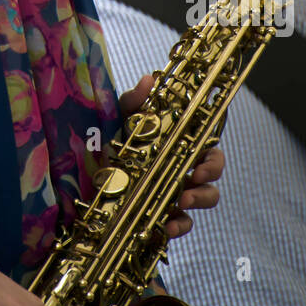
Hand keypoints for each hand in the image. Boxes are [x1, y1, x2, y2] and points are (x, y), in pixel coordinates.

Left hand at [118, 74, 224, 238]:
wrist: (93, 173)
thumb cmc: (116, 142)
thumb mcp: (123, 120)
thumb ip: (135, 100)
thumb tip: (148, 78)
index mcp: (181, 145)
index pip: (209, 150)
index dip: (213, 159)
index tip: (199, 167)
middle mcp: (184, 168)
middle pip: (212, 175)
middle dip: (208, 181)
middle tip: (192, 183)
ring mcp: (177, 191)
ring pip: (205, 199)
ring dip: (199, 201)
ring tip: (181, 202)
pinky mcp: (166, 212)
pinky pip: (184, 223)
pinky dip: (180, 226)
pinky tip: (168, 226)